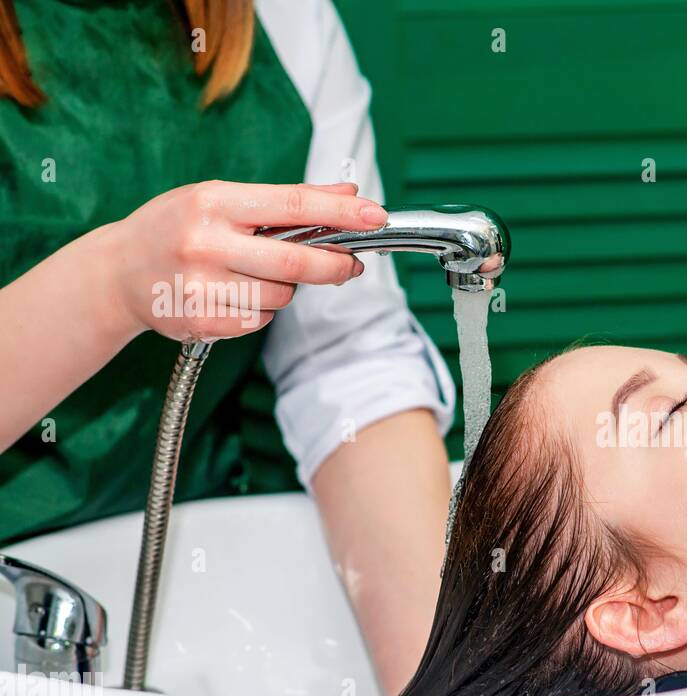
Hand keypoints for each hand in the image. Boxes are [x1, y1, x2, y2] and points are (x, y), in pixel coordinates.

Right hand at [101, 180, 385, 342]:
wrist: (117, 272)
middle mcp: (205, 242)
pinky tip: (234, 295)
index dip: (341, 212)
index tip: (375, 215)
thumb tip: (347, 190)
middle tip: (350, 264)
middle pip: (295, 262)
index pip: (292, 204)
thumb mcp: (221, 199)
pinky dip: (261, 310)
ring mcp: (200, 285)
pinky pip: (259, 320)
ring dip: (286, 288)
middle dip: (334, 265)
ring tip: (254, 274)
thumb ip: (285, 200)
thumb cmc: (177, 227)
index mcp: (214, 202)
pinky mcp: (200, 321)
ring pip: (281, 295)